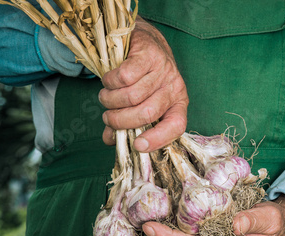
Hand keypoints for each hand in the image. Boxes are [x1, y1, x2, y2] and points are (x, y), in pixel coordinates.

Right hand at [98, 16, 188, 151]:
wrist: (144, 41)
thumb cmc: (142, 79)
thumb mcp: (142, 103)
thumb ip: (128, 123)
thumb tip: (109, 140)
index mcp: (178, 104)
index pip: (176, 126)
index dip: (158, 139)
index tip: (137, 145)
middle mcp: (174, 87)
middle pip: (147, 113)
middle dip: (121, 120)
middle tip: (108, 118)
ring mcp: (163, 69)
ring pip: (132, 96)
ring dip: (111, 101)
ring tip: (106, 98)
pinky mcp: (148, 54)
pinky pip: (124, 77)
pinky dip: (110, 82)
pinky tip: (109, 81)